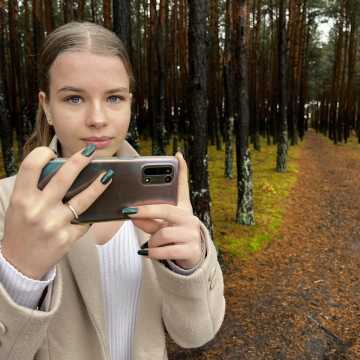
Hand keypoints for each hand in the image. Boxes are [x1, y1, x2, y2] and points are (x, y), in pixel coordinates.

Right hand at [1, 145, 112, 278]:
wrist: (20, 264)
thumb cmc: (21, 230)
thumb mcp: (19, 207)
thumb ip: (35, 189)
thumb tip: (62, 169)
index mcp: (21, 198)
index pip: (31, 166)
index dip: (42, 153)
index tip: (52, 152)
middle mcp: (37, 210)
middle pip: (63, 177)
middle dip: (80, 160)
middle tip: (90, 152)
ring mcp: (54, 224)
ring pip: (83, 199)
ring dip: (98, 185)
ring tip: (108, 175)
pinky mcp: (68, 237)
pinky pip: (86, 220)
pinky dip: (92, 212)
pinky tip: (99, 205)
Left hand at [126, 152, 202, 268]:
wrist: (191, 258)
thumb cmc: (174, 237)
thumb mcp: (162, 226)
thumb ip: (148, 219)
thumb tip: (131, 214)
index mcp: (183, 208)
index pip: (183, 187)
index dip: (182, 171)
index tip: (177, 156)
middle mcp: (189, 218)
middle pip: (166, 210)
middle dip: (146, 211)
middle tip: (130, 212)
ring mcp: (192, 234)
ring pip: (162, 234)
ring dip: (151, 242)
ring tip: (150, 245)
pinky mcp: (191, 250)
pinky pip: (166, 251)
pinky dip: (154, 253)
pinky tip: (149, 253)